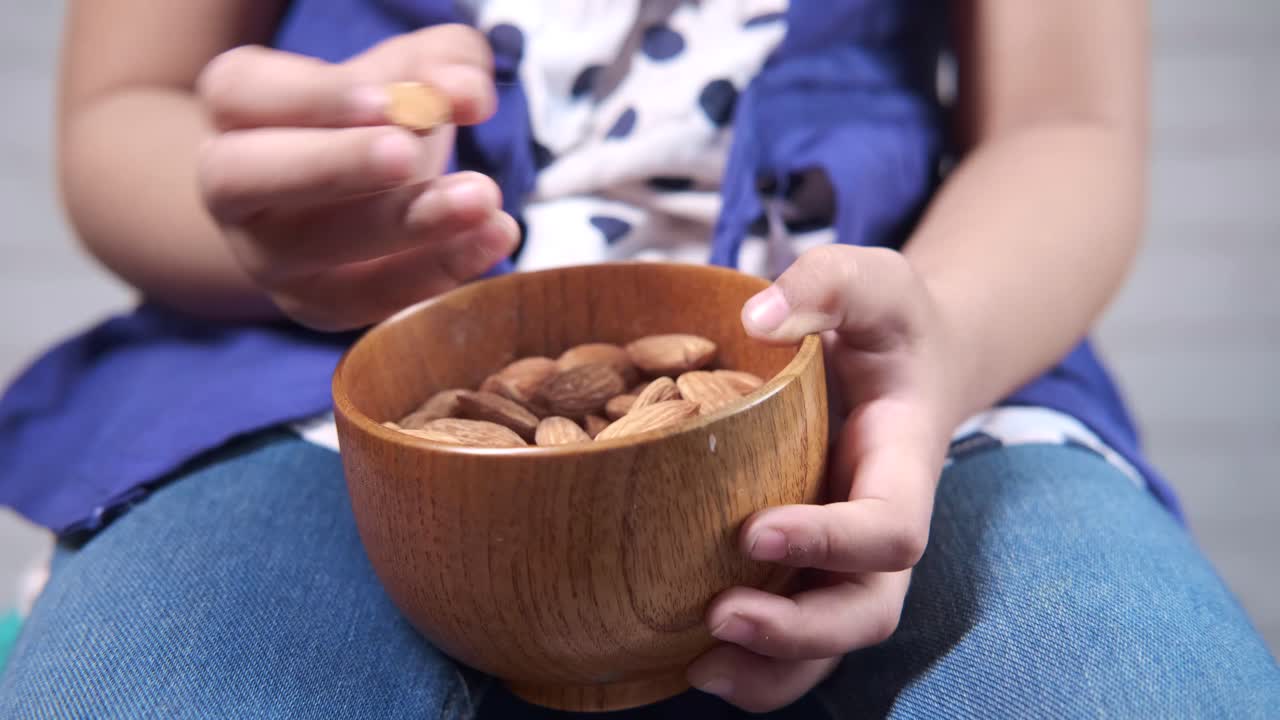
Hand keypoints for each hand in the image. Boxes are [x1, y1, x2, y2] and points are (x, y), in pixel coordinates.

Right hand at [196, 25, 516, 330]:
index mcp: (238, 109)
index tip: (390, 100)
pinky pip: (368, 298)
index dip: (314, 98)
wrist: (357, 198)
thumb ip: (440, 64)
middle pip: (245, 177)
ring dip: (403, 225)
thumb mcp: (410, 73)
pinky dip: (437, 270)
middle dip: (334, 165)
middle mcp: (232, 188)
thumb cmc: (376, 120)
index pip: (243, 95)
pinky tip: (495, 235)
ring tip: (481, 198)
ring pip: (312, 250)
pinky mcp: (315, 306)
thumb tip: (465, 92)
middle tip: (408, 154)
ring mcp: (266, 256)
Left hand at [687, 246, 963, 711]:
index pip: (890, 529)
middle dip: (801, 632)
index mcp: (903, 467)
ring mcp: (845, 558)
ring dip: (770, 669)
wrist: (905, 363)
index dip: (833, 542)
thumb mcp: (872, 281)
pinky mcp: (808, 567)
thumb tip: (759, 318)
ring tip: (695, 666)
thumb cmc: (888, 324)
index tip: (757, 530)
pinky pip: (792, 640)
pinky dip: (749, 663)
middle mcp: (880, 531)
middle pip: (866, 612)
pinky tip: (683, 658)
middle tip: (722, 616)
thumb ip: (826, 285)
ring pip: (828, 645)